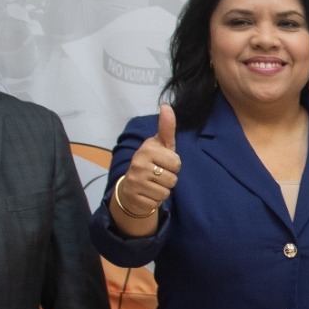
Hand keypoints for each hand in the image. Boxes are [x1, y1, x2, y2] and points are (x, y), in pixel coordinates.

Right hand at [116, 106, 182, 220]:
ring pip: (165, 192)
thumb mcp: (161, 145)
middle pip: (172, 179)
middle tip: (158, 175)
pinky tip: (147, 193)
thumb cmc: (152, 162)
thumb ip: (166, 128)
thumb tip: (166, 105)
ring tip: (153, 184)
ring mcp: (134, 181)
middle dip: (169, 180)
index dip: (174, 165)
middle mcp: (138, 163)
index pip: (176, 163)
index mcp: (147, 149)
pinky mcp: (133, 197)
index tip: (163, 162)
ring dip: (162, 191)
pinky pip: (156, 203)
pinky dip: (154, 201)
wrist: (131, 186)